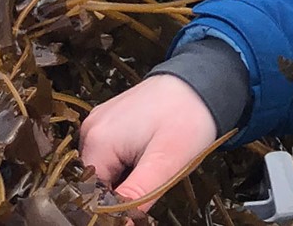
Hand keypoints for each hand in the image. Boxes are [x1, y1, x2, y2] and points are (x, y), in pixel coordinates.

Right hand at [81, 75, 216, 205]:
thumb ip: (136, 197)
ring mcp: (99, 123)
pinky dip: (125, 166)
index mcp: (97, 140)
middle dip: (119, 194)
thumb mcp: (165, 163)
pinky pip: (109, 156)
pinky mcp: (110, 122)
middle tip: (151, 183)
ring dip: (123, 180)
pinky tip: (146, 157)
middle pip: (95, 183)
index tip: (139, 207)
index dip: (113, 210)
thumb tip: (117, 225)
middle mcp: (90, 130)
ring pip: (102, 172)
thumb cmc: (187, 118)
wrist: (202, 80)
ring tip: (150, 168)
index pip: (91, 195)